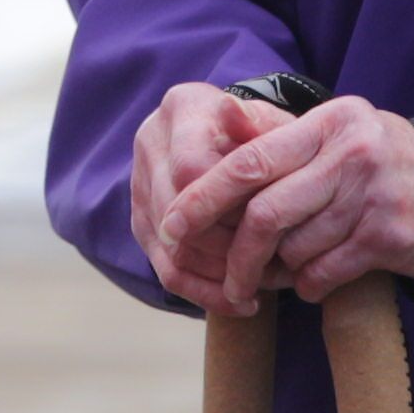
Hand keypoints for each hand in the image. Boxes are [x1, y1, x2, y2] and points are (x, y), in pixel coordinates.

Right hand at [130, 83, 274, 308]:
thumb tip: (233, 113)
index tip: (271, 226)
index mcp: (182, 109)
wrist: (238, 138)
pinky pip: (164, 269)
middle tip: (272, 269)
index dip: (231, 206)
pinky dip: (202, 292)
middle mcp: (151, 143)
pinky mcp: (142, 220)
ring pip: (169, 248)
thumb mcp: (273, 124)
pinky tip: (238, 303)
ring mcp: (140, 184)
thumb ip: (261, 127)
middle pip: (177, 214)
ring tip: (260, 290)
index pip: (191, 170)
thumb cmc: (265, 134)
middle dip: (227, 247)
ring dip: (217, 277)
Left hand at [161, 95, 413, 317]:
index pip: (250, 160)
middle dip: (235, 255)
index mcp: (329, 121)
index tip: (172, 225)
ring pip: (294, 248)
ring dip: (278, 272)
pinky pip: (325, 272)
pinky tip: (314, 282)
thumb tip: (212, 131)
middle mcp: (350, 152)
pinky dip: (309, 285)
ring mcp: (371, 195)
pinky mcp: (388, 237)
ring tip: (282, 274)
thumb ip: (279, 138)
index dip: (204, 197)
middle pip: (266, 213)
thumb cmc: (379, 165)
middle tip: (225, 281)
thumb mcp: (335, 135)